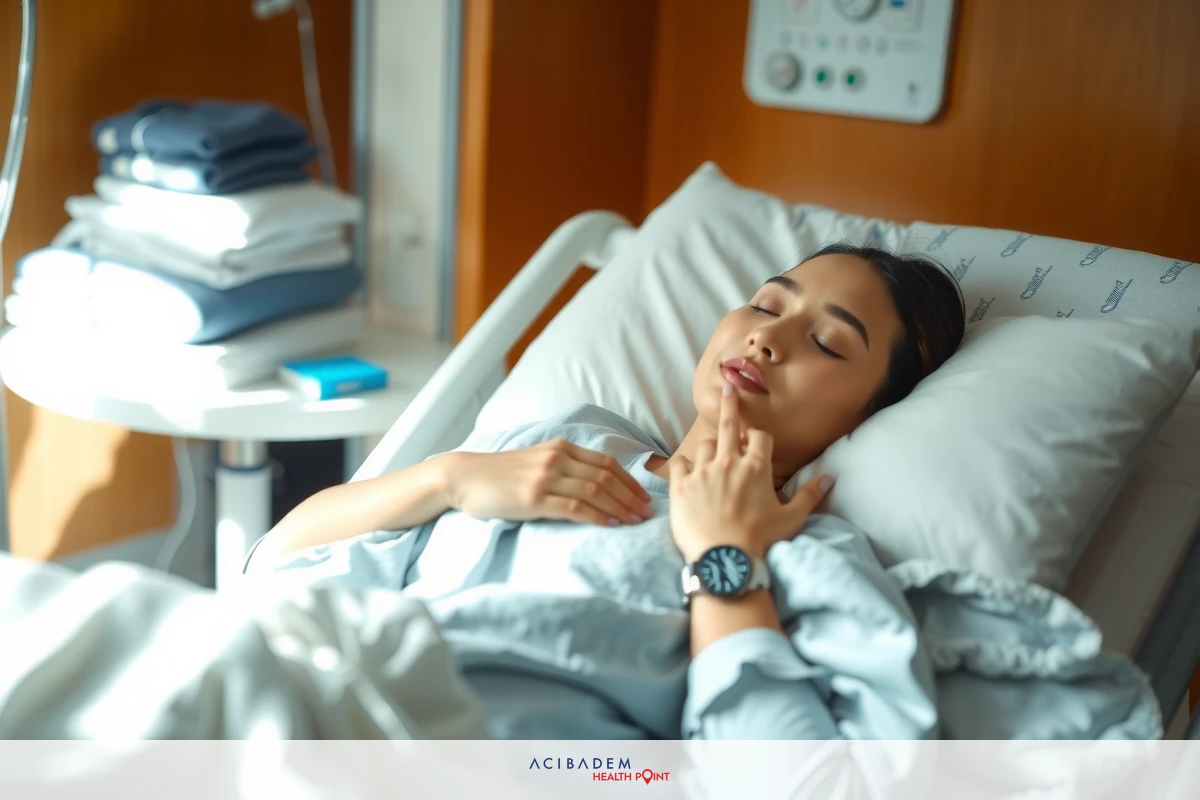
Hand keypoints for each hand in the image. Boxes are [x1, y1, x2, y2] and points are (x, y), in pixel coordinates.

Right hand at [444, 439, 653, 525]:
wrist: (464, 477)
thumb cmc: (499, 475)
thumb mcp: (536, 462)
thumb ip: (562, 468)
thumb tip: (593, 485)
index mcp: (560, 448)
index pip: (606, 463)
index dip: (630, 481)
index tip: (644, 497)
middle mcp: (557, 459)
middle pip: (606, 477)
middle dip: (631, 496)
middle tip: (648, 513)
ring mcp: (546, 478)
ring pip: (595, 491)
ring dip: (620, 507)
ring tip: (636, 522)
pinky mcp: (535, 498)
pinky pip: (576, 507)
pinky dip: (598, 516)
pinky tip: (611, 525)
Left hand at [669, 381, 833, 562]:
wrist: (724, 559)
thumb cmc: (760, 539)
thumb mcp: (791, 518)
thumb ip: (809, 495)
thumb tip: (830, 478)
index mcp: (756, 468)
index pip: (761, 437)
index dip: (759, 438)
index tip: (756, 442)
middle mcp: (728, 463)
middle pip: (729, 426)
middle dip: (731, 404)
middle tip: (728, 388)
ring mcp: (703, 473)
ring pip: (705, 446)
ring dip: (711, 449)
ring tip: (713, 458)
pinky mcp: (682, 486)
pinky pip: (679, 464)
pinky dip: (683, 465)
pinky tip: (686, 470)